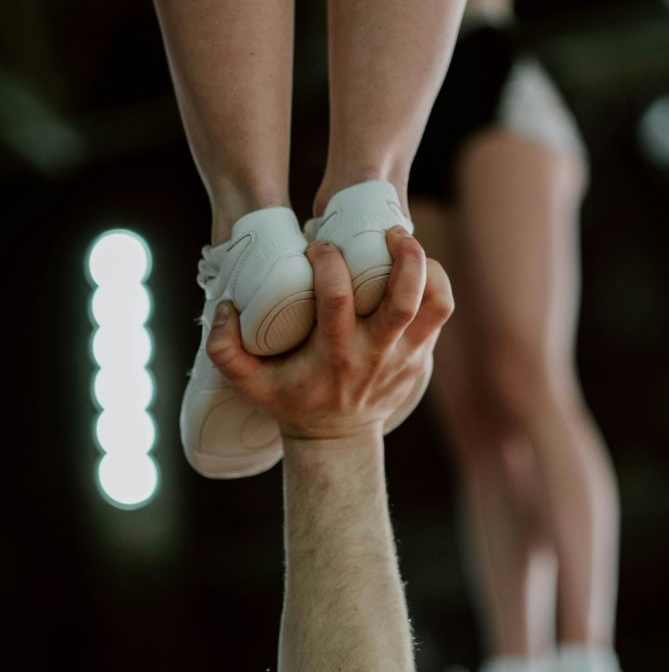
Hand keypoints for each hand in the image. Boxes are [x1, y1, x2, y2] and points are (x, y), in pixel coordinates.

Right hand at [206, 227, 453, 439]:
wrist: (336, 440)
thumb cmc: (290, 401)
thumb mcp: (248, 384)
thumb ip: (223, 349)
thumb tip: (225, 307)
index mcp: (334, 355)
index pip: (337, 299)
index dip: (328, 262)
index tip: (317, 245)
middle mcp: (375, 355)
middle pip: (402, 300)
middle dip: (402, 257)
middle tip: (387, 231)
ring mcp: (404, 356)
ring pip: (434, 304)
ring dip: (427, 267)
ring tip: (407, 243)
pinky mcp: (422, 355)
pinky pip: (441, 312)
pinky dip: (435, 282)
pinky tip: (417, 265)